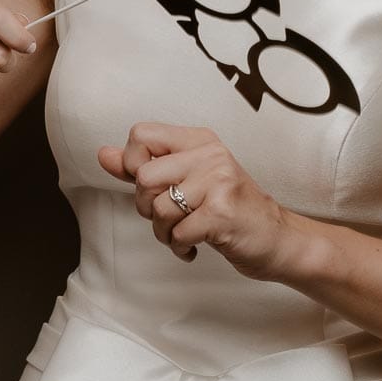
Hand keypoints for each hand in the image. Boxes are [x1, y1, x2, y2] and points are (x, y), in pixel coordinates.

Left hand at [97, 123, 305, 281]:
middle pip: (144, 176)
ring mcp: (219, 182)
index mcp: (198, 140)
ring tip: (183, 234)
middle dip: (147, 206)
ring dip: (164, 232)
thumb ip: (143, 166)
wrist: (278, 238)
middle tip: (168, 217)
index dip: (133, 164)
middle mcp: (210, 155)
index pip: (140, 134)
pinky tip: (194, 246)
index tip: (153, 186)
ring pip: (160, 208)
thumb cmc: (228, 209)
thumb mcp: (187, 179)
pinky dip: (180, 246)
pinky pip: (178, 232)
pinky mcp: (223, 213)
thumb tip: (103, 154)